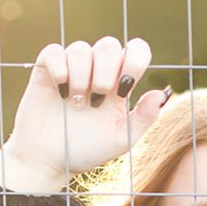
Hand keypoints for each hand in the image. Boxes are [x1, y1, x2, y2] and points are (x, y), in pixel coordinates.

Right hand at [0, 36, 171, 190]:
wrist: (51, 160)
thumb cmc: (88, 150)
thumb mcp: (122, 139)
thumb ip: (144, 117)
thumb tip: (161, 93)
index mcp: (120, 84)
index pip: (135, 51)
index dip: (136, 57)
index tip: (126, 84)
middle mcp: (97, 71)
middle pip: (109, 45)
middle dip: (106, 69)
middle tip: (99, 97)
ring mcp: (71, 69)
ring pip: (81, 48)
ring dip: (81, 74)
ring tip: (78, 101)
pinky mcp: (45, 71)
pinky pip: (53, 52)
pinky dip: (59, 67)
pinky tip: (61, 89)